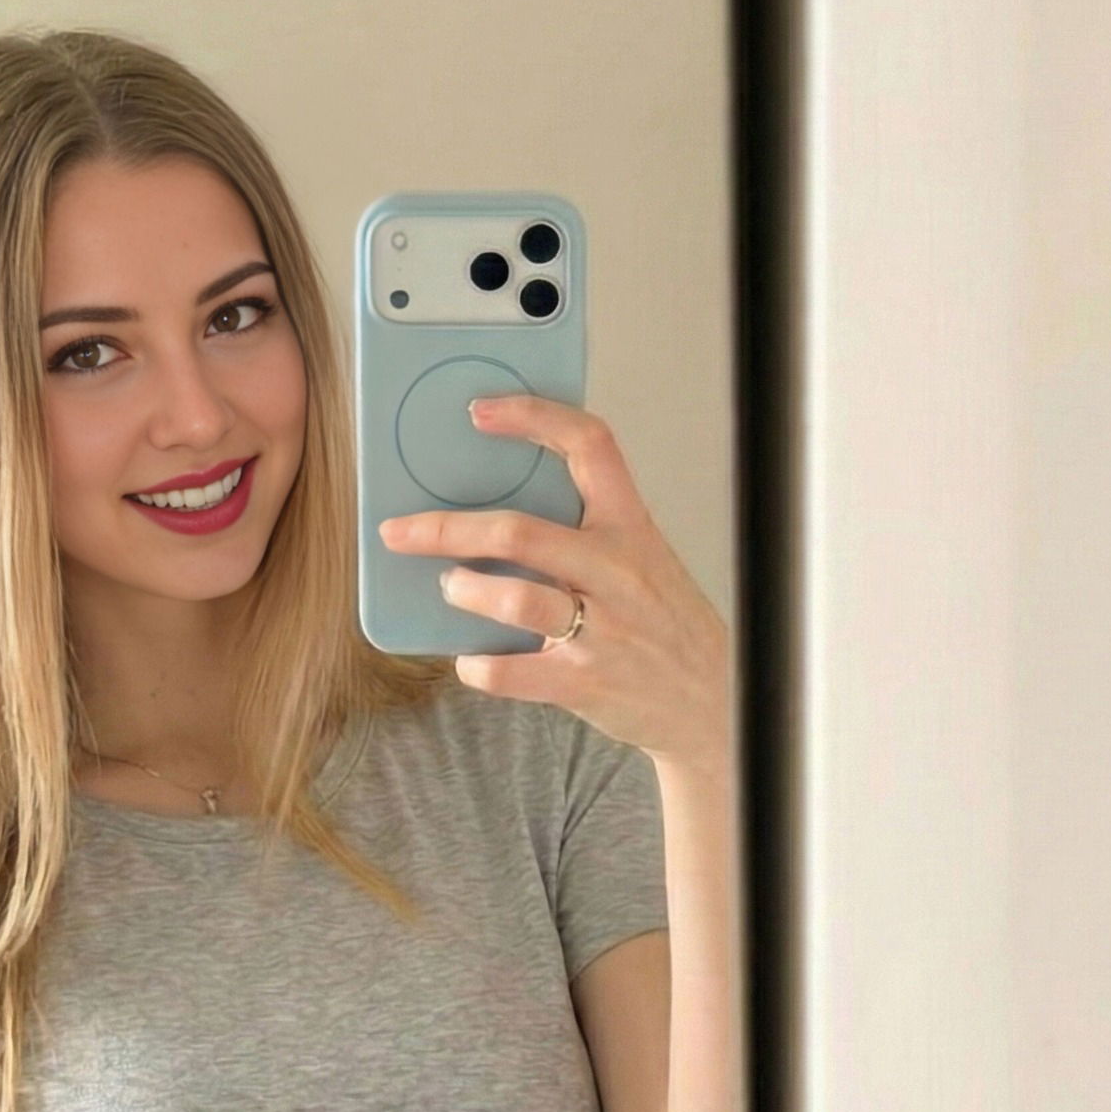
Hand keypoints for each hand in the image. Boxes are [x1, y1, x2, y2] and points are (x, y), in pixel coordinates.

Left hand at [378, 391, 731, 769]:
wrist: (710, 698)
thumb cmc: (661, 624)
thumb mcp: (640, 561)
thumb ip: (584, 536)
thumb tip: (495, 524)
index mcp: (631, 527)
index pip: (589, 446)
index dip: (533, 418)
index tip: (481, 412)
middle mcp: (616, 570)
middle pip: (518, 532)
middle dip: (445, 530)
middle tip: (401, 532)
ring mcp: (601, 629)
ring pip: (512, 599)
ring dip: (464, 592)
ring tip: (450, 589)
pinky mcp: (583, 681)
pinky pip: (508, 672)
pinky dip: (476, 666)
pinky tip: (471, 659)